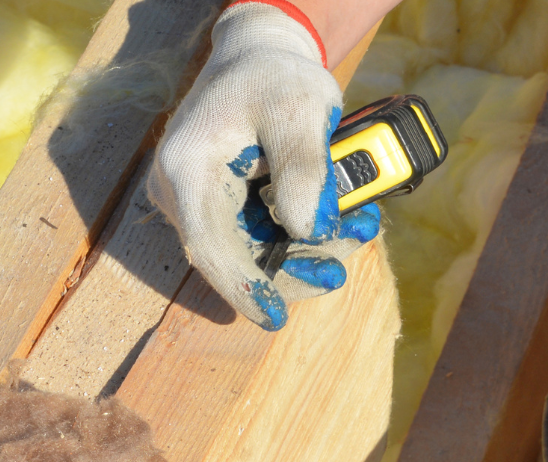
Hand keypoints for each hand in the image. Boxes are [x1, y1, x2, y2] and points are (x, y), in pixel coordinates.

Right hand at [146, 1, 377, 329]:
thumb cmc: (276, 78)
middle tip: (352, 247)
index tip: (274, 316)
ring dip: (316, 252)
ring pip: (261, 254)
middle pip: (240, 258)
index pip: (208, 245)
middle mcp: (184, 194)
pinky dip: (310, 236)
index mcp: (187, 169)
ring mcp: (204, 205)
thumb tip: (306, 230)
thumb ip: (304, 168)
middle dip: (301, 265)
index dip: (243, 286)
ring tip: (363, 224)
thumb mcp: (299, 110)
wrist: (261, 59)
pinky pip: (269, 238)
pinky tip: (350, 220)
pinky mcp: (228, 210)